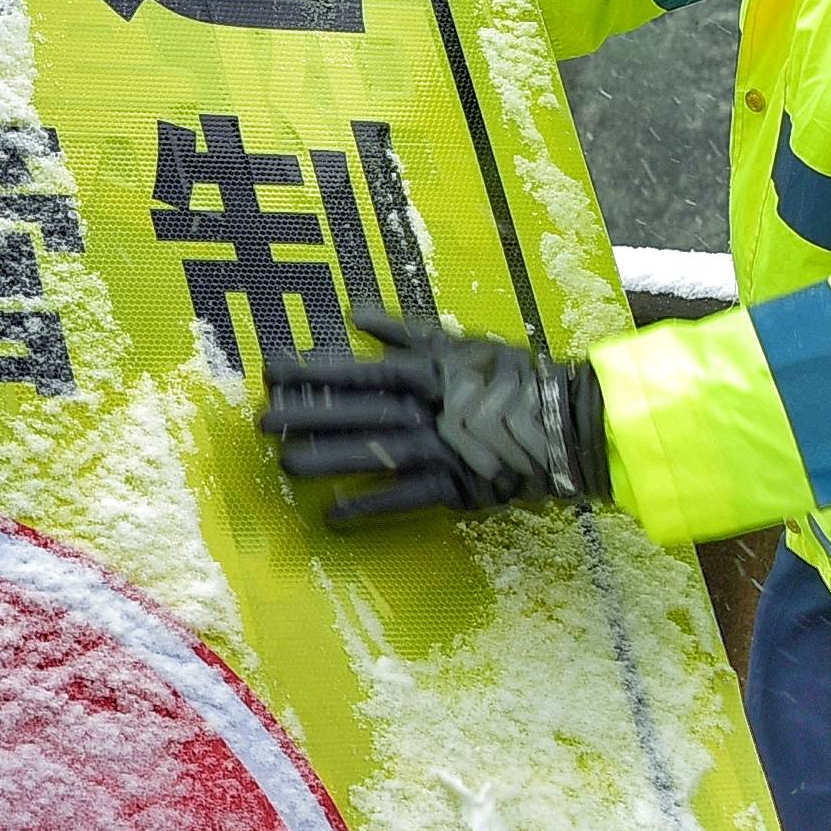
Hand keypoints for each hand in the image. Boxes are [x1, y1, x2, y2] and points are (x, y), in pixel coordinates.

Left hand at [260, 309, 608, 524]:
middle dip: (308, 416)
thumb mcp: (462, 344)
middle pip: (358, 411)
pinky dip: (370, 507)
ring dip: (328, 460)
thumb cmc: (514, 379)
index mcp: (430, 371)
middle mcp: (429, 409)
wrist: (568, 423)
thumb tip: (356, 313)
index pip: (361, 369)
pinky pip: (406, 499)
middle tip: (262, 422)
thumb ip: (406, 333)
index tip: (272, 371)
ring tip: (286, 466)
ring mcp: (442, 449)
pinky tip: (332, 517)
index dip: (315, 371)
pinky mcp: (456, 486)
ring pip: (374, 454)